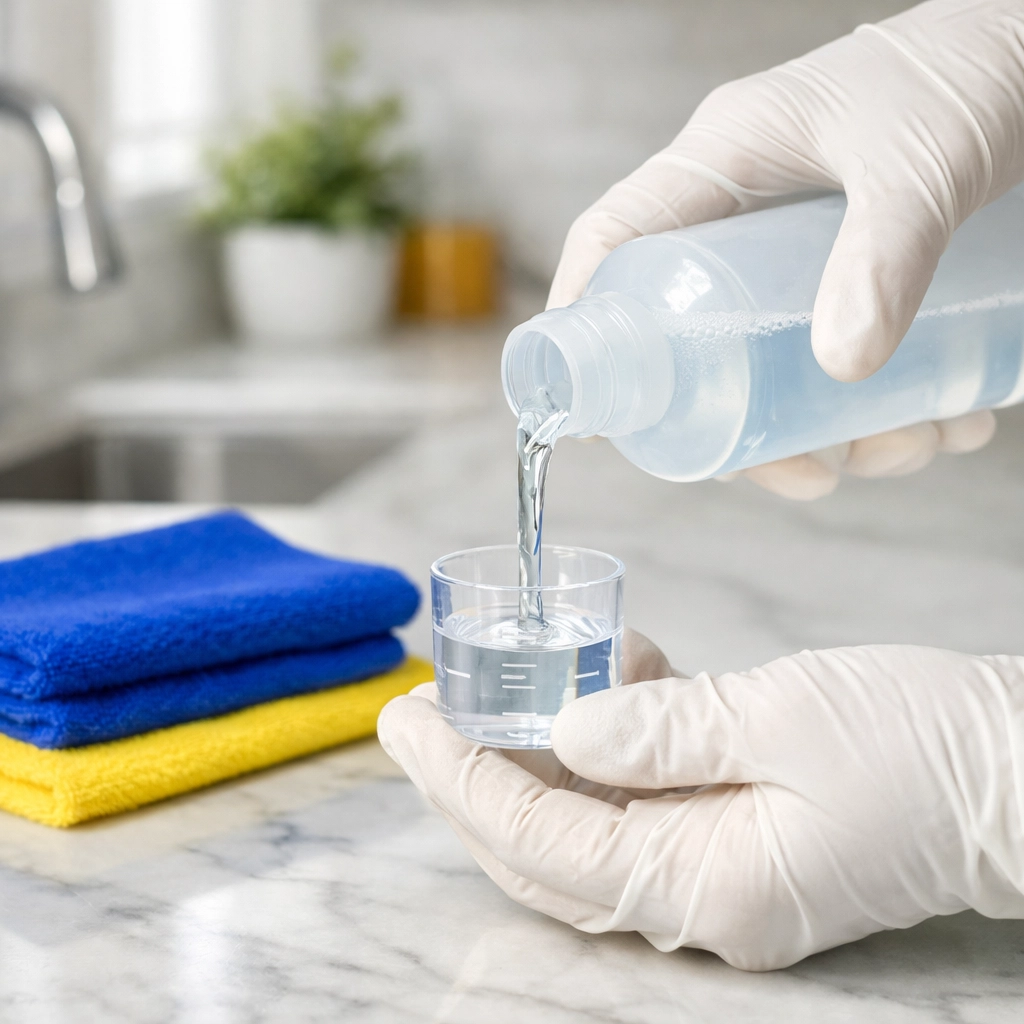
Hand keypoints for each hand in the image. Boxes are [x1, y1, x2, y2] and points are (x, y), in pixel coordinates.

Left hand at [378, 630, 1023, 969]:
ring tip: (486, 694)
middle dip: (470, 780)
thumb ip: (663, 728)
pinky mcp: (737, 837)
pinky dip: (605, 745)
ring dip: (529, 762)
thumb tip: (566, 729)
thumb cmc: (924, 743)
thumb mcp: (782, 715)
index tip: (405, 720)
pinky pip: (642, 801)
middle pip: (546, 849)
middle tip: (417, 712)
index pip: (542, 839)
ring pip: (583, 827)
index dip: (462, 780)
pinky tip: (602, 680)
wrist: (1019, 769)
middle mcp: (701, 898)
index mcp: (708, 884)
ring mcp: (719, 874)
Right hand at [548, 0, 1021, 498]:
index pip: (615, 243)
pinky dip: (883, 407)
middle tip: (810, 473)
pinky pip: (833, 355)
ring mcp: (798, 249)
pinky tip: (946, 420)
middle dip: (746, 425)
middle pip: (693, 340)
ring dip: (831, 429)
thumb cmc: (976, 68)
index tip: (593, 420)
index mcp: (723, 161)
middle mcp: (746, 212)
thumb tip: (839, 370)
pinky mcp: (849, 270)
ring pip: (770, 364)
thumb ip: (882, 259)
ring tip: (914, 443)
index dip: (586, 327)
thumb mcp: (921, 166)